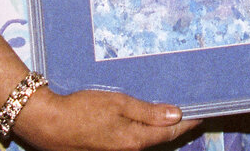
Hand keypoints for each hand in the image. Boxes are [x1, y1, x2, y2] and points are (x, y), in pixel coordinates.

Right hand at [13, 87, 201, 150]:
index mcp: (134, 141)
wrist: (46, 123)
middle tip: (190, 107)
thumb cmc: (80, 110)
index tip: (203, 111)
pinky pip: (130, 141)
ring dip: (157, 127)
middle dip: (175, 125)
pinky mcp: (105, 150)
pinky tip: (142, 118)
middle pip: (159, 138)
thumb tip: (176, 116)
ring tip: (169, 110)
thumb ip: (147, 112)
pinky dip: (140, 130)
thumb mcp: (117, 104)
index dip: (188, 121)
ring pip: (145, 140)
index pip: (170, 132)